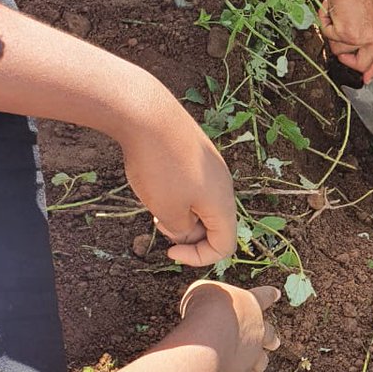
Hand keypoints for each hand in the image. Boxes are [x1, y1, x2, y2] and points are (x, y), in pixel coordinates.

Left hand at [120, 92, 236, 266]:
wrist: (148, 114)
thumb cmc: (159, 166)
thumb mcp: (167, 210)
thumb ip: (181, 230)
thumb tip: (185, 231)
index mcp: (223, 203)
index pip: (224, 245)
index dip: (198, 257)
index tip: (169, 251)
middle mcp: (224, 184)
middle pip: (215, 224)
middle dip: (187, 233)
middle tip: (158, 222)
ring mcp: (212, 165)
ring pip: (203, 203)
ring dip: (181, 212)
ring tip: (155, 199)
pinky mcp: (197, 152)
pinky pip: (195, 183)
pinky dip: (178, 192)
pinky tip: (156, 179)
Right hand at [180, 280, 280, 371]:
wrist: (209, 334)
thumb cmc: (205, 306)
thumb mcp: (203, 290)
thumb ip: (209, 296)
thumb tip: (203, 301)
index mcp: (251, 305)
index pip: (264, 296)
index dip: (269, 295)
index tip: (277, 293)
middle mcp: (257, 330)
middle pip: (270, 335)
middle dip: (272, 339)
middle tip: (275, 342)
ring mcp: (252, 354)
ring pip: (262, 361)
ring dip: (260, 363)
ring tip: (259, 367)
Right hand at [319, 0, 372, 82]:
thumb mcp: (371, 9)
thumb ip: (367, 27)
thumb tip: (351, 47)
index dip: (372, 68)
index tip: (366, 79)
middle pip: (363, 64)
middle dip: (348, 60)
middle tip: (340, 53)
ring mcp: (362, 37)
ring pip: (340, 49)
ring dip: (332, 32)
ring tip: (335, 13)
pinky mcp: (346, 34)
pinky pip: (329, 36)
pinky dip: (325, 22)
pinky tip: (331, 8)